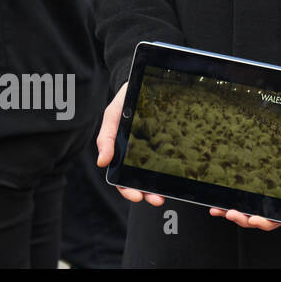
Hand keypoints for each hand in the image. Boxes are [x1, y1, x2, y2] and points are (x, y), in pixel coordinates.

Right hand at [96, 82, 166, 206]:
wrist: (142, 82)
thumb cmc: (124, 100)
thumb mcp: (111, 116)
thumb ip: (106, 138)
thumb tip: (102, 162)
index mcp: (121, 151)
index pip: (122, 177)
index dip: (128, 189)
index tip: (137, 196)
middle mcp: (137, 153)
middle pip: (139, 180)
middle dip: (147, 193)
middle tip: (156, 199)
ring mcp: (152, 147)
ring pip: (154, 173)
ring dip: (158, 186)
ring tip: (166, 193)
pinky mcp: (166, 140)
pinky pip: (168, 157)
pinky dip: (170, 169)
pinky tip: (177, 175)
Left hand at [209, 130, 280, 229]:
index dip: (268, 221)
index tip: (255, 219)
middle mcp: (278, 195)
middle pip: (261, 216)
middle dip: (244, 219)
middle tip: (231, 213)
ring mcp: (265, 189)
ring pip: (248, 209)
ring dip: (233, 213)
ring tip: (220, 210)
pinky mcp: (255, 182)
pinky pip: (241, 197)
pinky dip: (227, 202)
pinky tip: (216, 204)